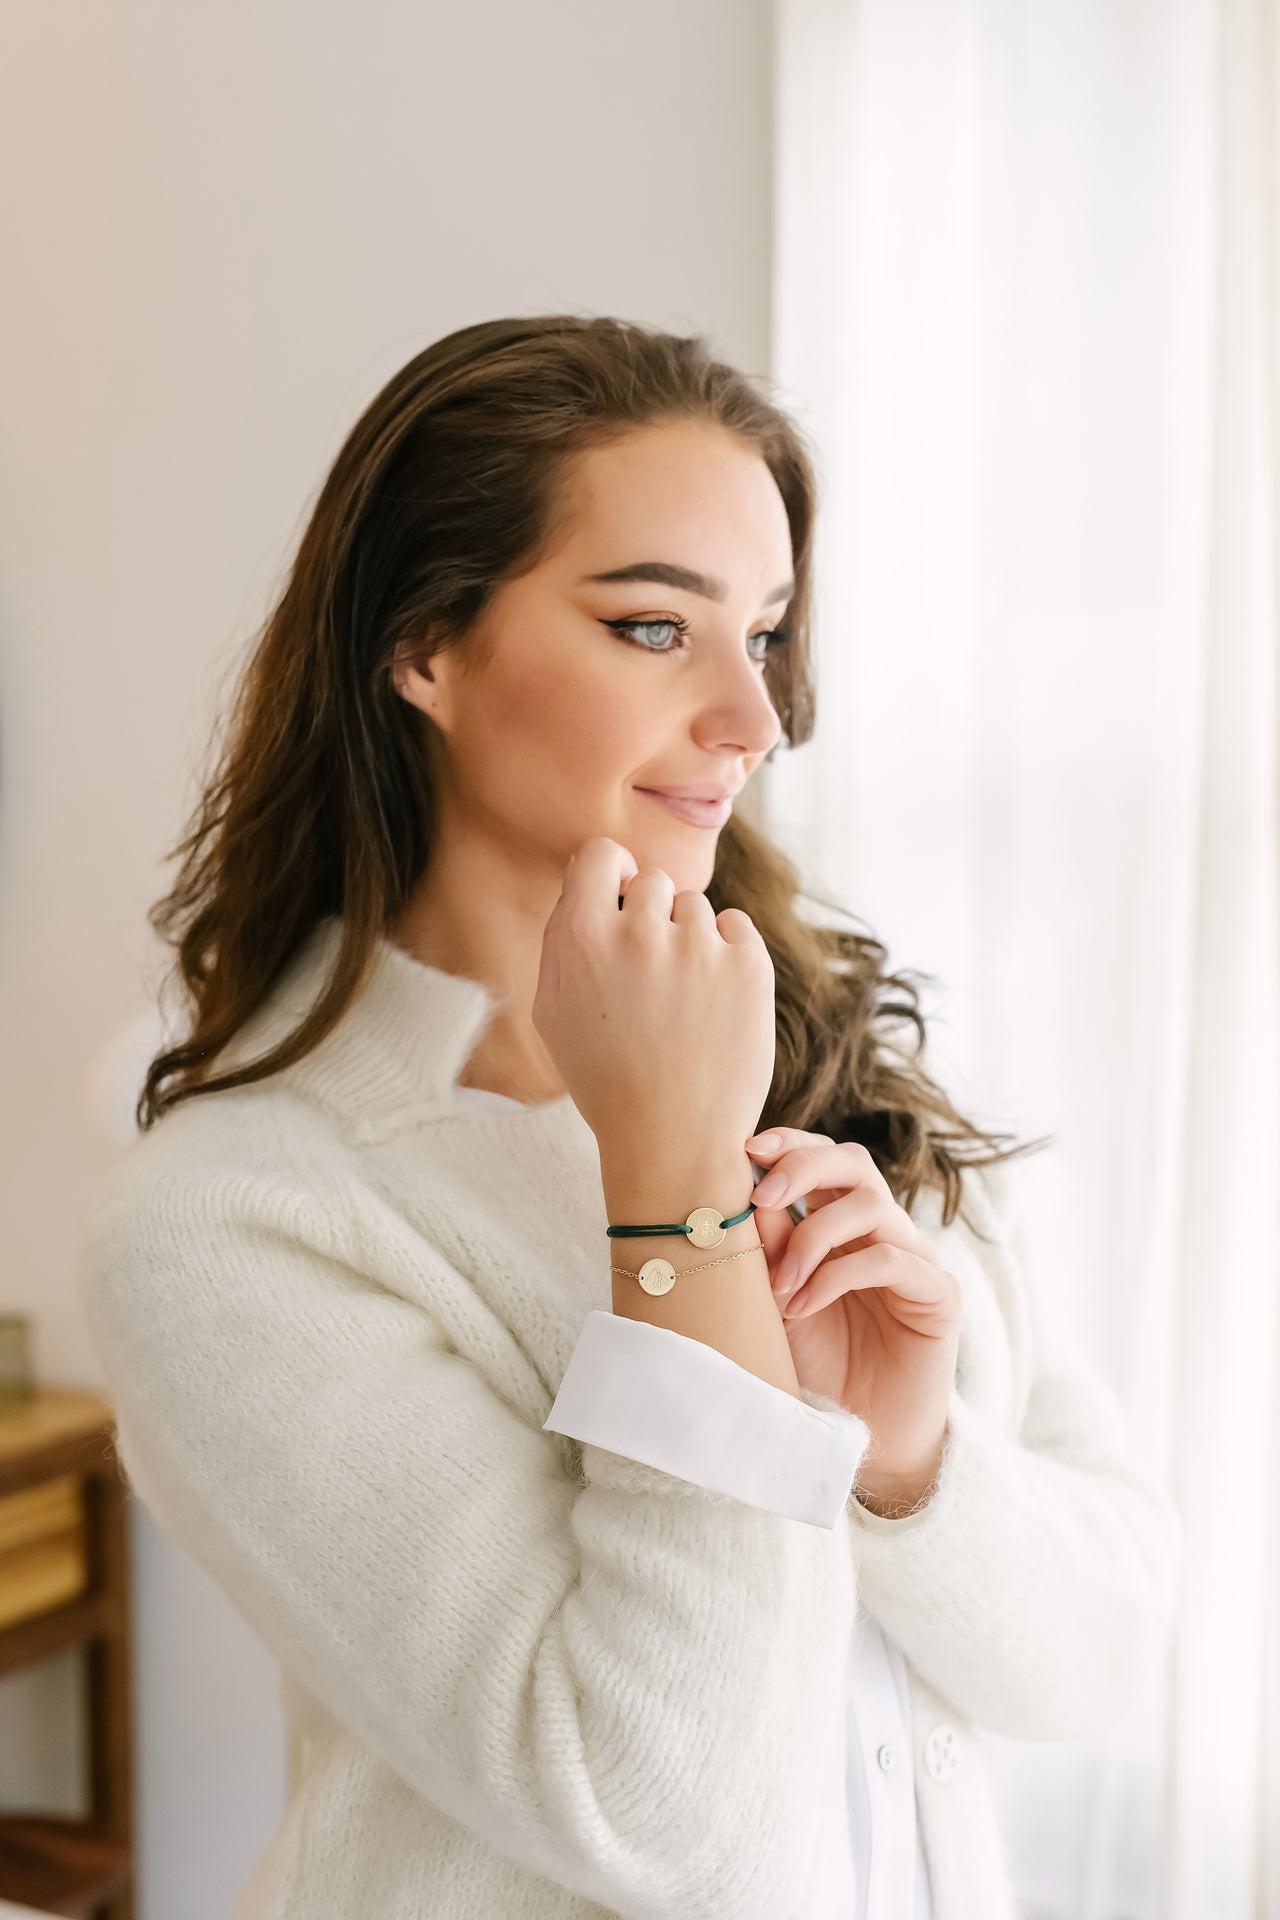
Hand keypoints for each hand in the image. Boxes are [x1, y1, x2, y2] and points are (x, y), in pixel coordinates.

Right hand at [533, 837, 776, 1155]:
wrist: (672, 1139)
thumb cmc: (607, 1078)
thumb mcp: (553, 1011)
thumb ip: (564, 937)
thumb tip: (590, 878)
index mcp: (581, 938)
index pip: (600, 854)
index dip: (612, 872)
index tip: (620, 897)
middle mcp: (639, 932)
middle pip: (652, 883)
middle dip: (652, 919)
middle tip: (652, 979)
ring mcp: (699, 946)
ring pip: (696, 909)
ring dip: (690, 942)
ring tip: (683, 1004)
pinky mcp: (749, 965)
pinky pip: (736, 928)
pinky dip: (728, 955)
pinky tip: (714, 1003)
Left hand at [744, 1127, 960, 1495]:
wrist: (862, 1433)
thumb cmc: (817, 1363)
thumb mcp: (778, 1298)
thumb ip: (769, 1245)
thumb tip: (745, 1187)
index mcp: (841, 1222)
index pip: (824, 1159)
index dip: (790, 1143)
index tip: (746, 1148)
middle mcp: (882, 1230)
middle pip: (854, 1163)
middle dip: (804, 1166)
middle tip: (761, 1194)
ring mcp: (915, 1258)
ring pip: (871, 1206)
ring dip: (812, 1237)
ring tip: (779, 1288)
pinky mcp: (938, 1294)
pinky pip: (891, 1260)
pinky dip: (838, 1276)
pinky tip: (803, 1307)